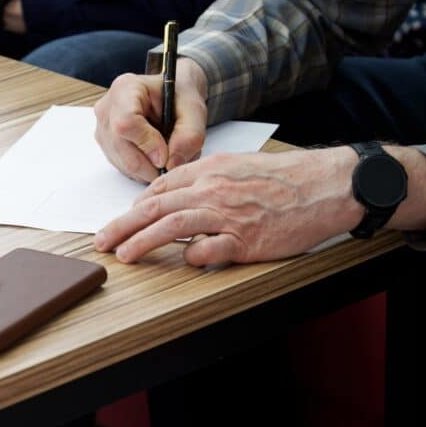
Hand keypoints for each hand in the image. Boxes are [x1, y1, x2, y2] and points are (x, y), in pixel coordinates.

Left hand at [93, 148, 364, 265]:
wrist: (322, 185)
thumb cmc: (282, 177)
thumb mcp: (237, 165)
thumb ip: (205, 178)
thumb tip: (174, 193)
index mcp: (208, 170)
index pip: (160, 189)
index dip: (136, 206)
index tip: (123, 220)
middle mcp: (212, 191)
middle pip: (156, 208)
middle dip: (123, 225)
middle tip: (103, 240)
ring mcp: (228, 216)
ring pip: (173, 227)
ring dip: (143, 241)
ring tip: (125, 255)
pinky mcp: (246, 240)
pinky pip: (209, 250)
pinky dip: (193, 256)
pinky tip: (185, 261)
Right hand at [94, 58, 209, 183]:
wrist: (173, 97)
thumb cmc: (181, 97)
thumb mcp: (195, 111)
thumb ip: (189, 136)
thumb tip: (171, 163)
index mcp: (126, 89)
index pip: (126, 123)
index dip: (148, 144)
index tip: (167, 155)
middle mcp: (107, 109)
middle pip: (121, 148)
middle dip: (151, 164)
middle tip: (173, 160)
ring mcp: (103, 129)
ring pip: (122, 163)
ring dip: (150, 168)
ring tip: (166, 152)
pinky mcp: (106, 146)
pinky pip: (123, 169)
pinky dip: (143, 170)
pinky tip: (155, 155)